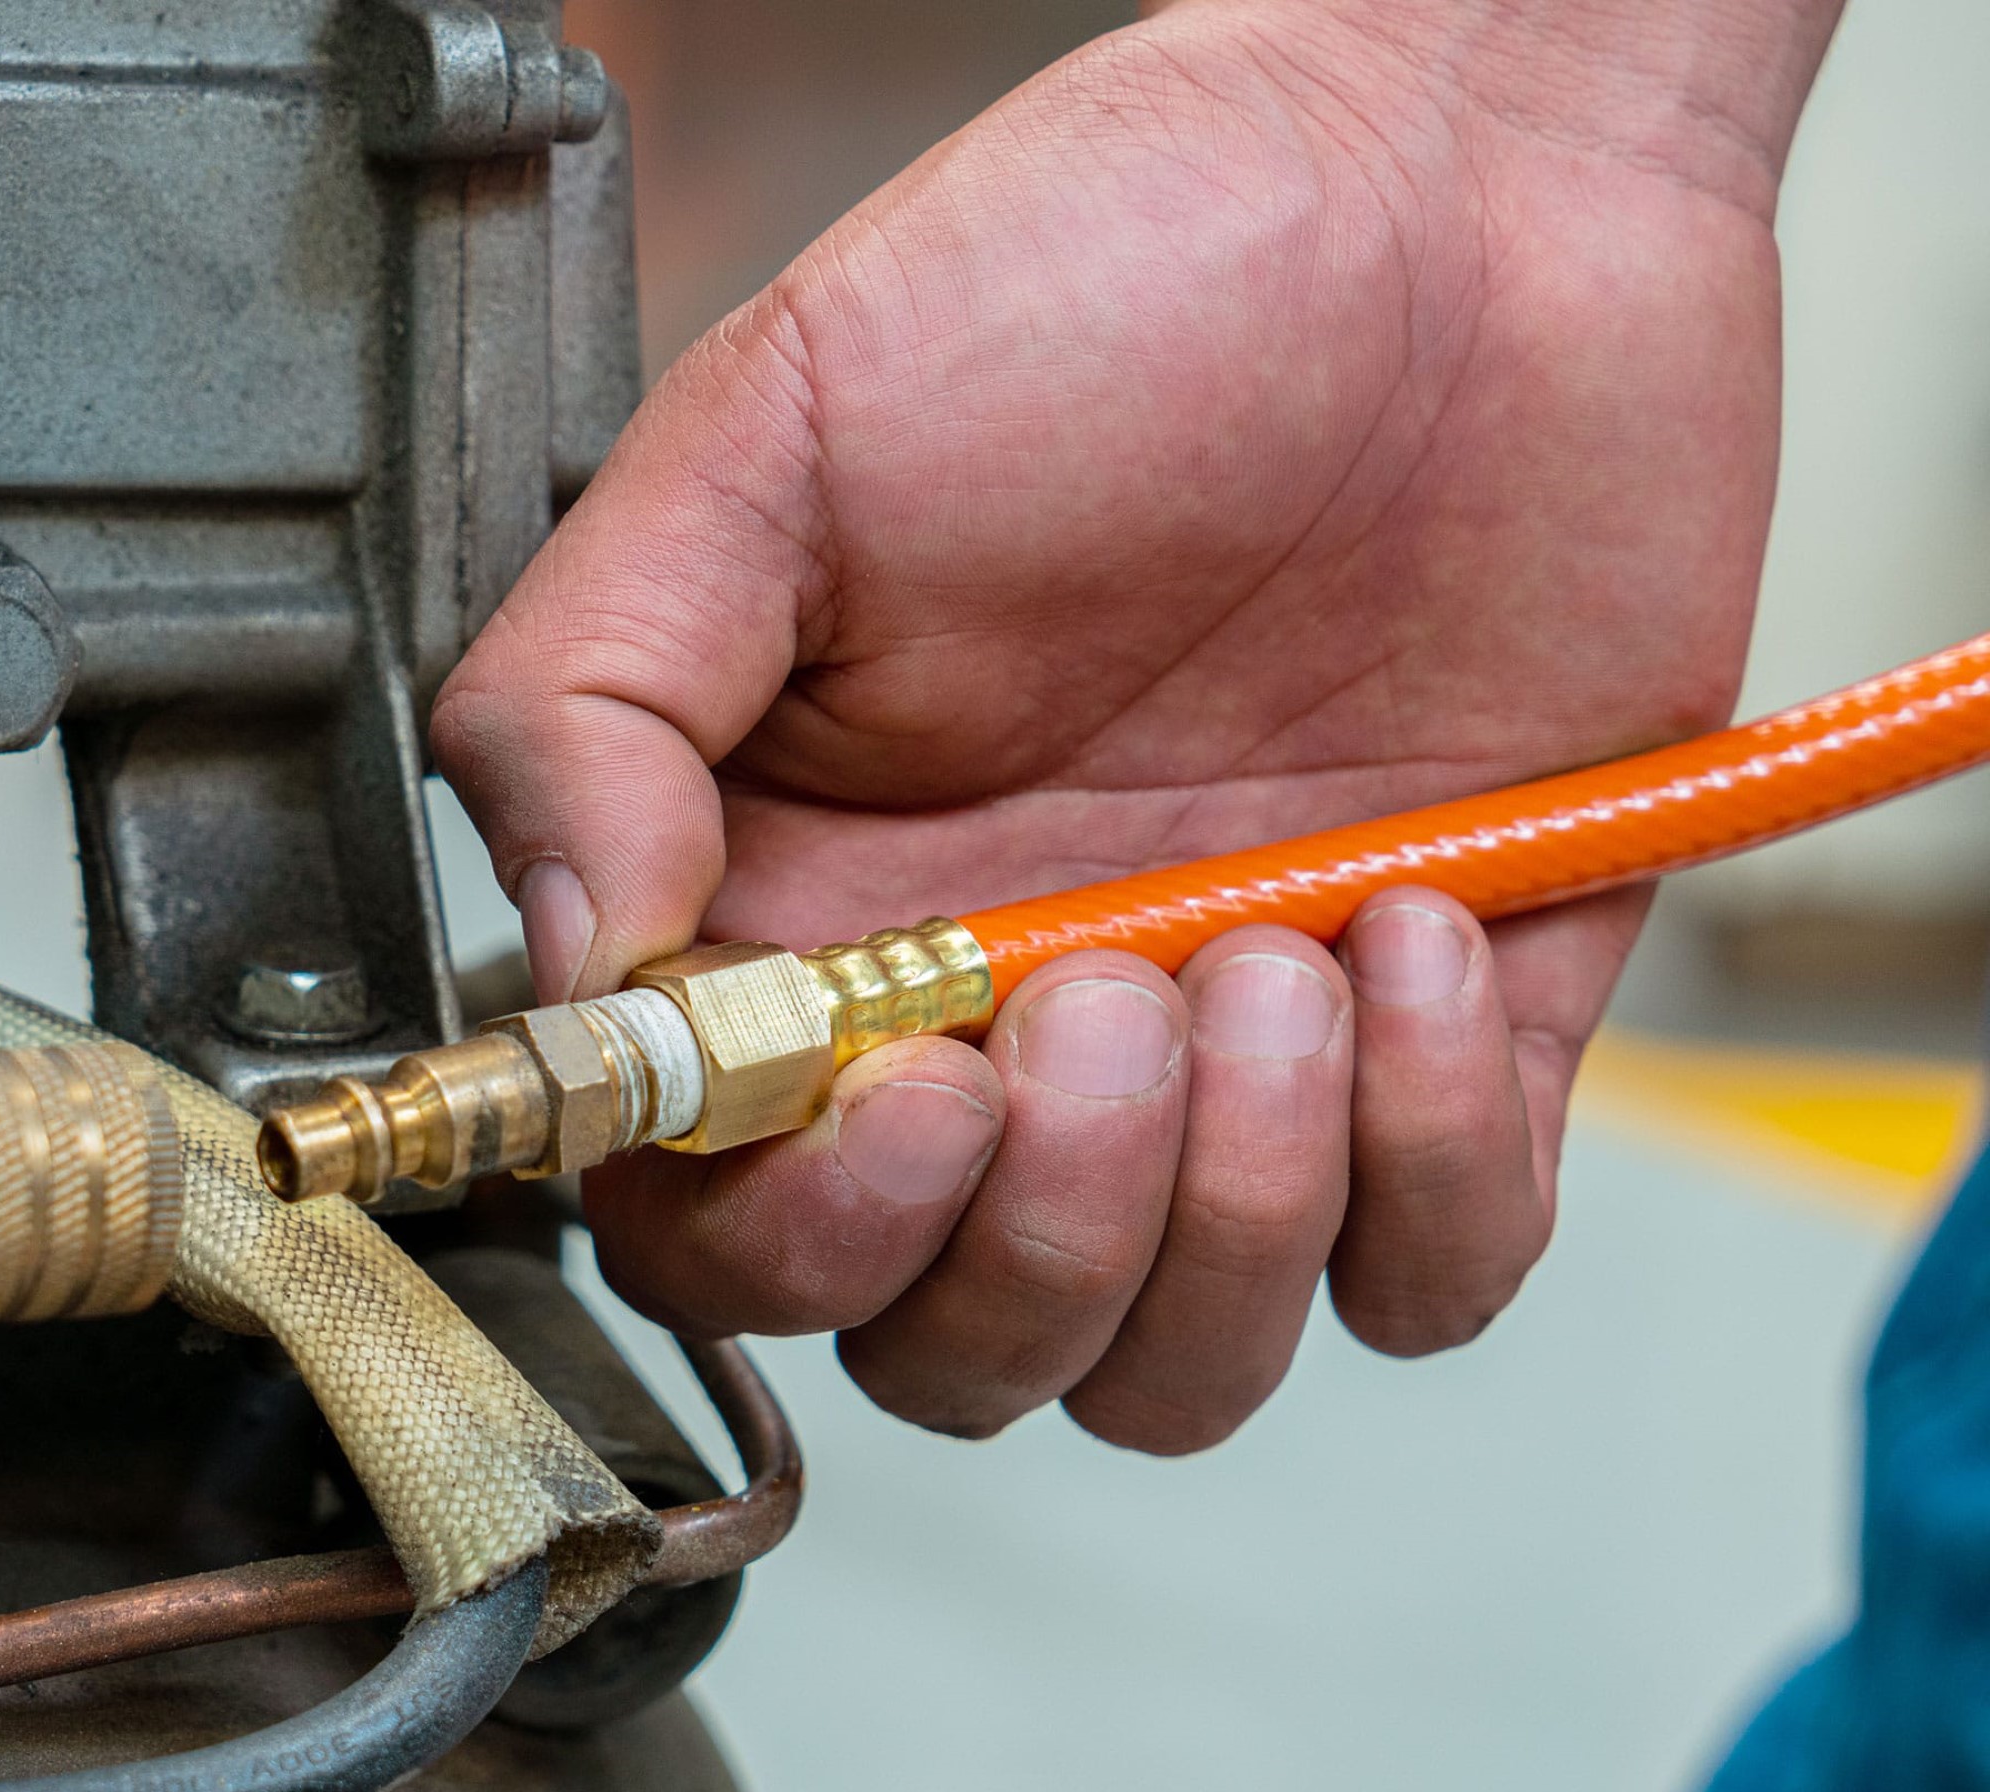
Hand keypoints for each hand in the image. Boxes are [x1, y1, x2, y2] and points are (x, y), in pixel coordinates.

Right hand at [436, 0, 1836, 1449]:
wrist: (1455, 192)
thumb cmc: (1111, 279)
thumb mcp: (777, 440)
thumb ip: (599, 710)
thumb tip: (570, 976)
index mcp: (830, 918)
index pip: (734, 1225)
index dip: (793, 1235)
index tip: (887, 1092)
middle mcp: (1015, 1023)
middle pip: (963, 1346)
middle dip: (1030, 1239)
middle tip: (1090, 1004)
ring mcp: (1234, 1059)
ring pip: (1181, 1365)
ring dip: (1226, 1216)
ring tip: (1271, 957)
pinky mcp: (1456, 1042)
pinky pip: (1432, 1279)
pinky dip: (1435, 1174)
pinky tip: (1418, 940)